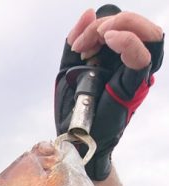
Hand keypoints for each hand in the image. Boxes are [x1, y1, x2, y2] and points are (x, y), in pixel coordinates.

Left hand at [55, 7, 163, 179]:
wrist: (75, 138)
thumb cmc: (74, 109)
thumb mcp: (68, 69)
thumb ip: (75, 41)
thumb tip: (89, 11)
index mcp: (116, 57)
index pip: (119, 23)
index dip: (97, 24)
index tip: (77, 46)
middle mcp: (130, 63)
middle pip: (136, 23)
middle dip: (109, 21)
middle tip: (86, 41)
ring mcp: (136, 74)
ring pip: (151, 35)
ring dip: (124, 25)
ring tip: (102, 36)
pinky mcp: (134, 86)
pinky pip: (142, 57)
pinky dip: (128, 41)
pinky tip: (109, 40)